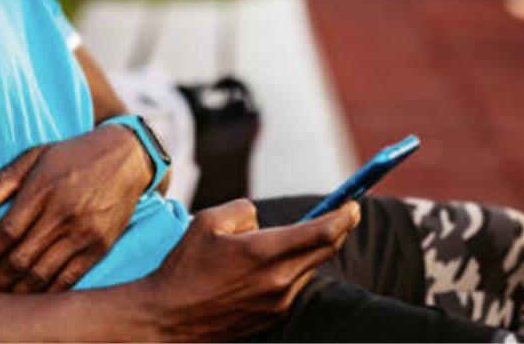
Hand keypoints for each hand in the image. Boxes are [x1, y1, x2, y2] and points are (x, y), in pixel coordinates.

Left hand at [0, 125, 152, 292]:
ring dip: (18, 292)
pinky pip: (69, 278)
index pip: (6, 231)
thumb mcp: (37, 155)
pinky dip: (48, 292)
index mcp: (43, 189)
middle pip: (21, 258)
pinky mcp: (100, 247)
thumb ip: (5, 180)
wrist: (126, 158)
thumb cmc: (75, 155)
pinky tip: (34, 298)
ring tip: (2, 301)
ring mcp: (83, 233)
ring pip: (43, 274)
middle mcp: (63, 214)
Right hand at [139, 198, 360, 341]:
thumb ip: (243, 210)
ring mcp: (278, 303)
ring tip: (279, 242)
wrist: (168, 319)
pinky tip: (263, 268)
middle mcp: (278, 280)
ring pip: (307, 269)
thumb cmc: (184, 266)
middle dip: (338, 229)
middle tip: (346, 212)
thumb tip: (262, 220)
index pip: (322, 232)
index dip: (344, 216)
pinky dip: (289, 271)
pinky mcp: (272, 318)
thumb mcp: (207, 221)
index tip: (355, 204)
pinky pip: (292, 287)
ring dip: (306, 252)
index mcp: (263, 252)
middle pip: (325, 251)